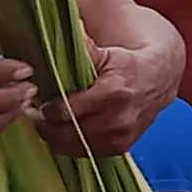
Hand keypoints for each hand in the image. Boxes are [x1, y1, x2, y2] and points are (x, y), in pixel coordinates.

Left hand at [35, 38, 179, 157]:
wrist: (158, 80)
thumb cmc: (126, 64)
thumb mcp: (105, 52)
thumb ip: (80, 50)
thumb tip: (57, 39)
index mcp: (113, 93)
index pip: (66, 111)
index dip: (45, 108)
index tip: (36, 99)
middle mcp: (118, 120)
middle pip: (65, 133)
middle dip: (45, 125)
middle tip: (33, 113)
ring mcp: (120, 138)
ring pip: (72, 147)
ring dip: (54, 136)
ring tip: (45, 121)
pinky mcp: (120, 148)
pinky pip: (84, 152)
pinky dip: (69, 143)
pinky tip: (63, 129)